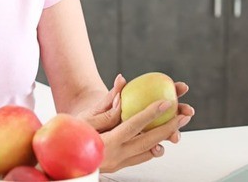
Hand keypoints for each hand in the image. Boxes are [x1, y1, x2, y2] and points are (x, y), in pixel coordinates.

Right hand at [78, 76, 195, 172]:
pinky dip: (152, 149)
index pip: (133, 125)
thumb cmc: (71, 133)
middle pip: (148, 141)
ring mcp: (119, 163)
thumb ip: (106, 103)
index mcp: (106, 142)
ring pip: (148, 152)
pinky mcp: (120, 166)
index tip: (166, 102)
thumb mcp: (85, 117)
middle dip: (169, 127)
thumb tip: (122, 81)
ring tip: (177, 126)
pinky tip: (160, 140)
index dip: (151, 113)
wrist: (63, 159)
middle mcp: (115, 155)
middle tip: (184, 114)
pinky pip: (141, 158)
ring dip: (164, 138)